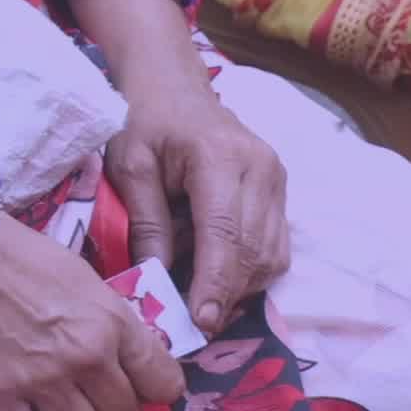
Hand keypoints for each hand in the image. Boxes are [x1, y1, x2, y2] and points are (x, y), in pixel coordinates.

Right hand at [0, 221, 185, 410]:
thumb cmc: (12, 252)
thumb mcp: (78, 276)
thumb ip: (106, 318)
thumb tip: (120, 354)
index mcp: (112, 320)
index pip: (164, 382)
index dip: (150, 390)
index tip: (132, 388)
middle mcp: (87, 356)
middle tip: (86, 400)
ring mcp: (43, 379)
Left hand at [104, 82, 293, 329]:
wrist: (173, 87)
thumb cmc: (143, 123)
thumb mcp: (129, 167)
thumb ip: (147, 223)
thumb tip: (155, 281)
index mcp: (220, 158)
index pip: (225, 234)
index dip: (216, 284)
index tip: (201, 321)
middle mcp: (261, 169)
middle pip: (253, 250)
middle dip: (226, 293)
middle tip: (195, 323)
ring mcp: (277, 179)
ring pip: (271, 253)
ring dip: (240, 285)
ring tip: (202, 299)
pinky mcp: (281, 189)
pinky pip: (275, 244)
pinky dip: (250, 269)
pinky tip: (219, 275)